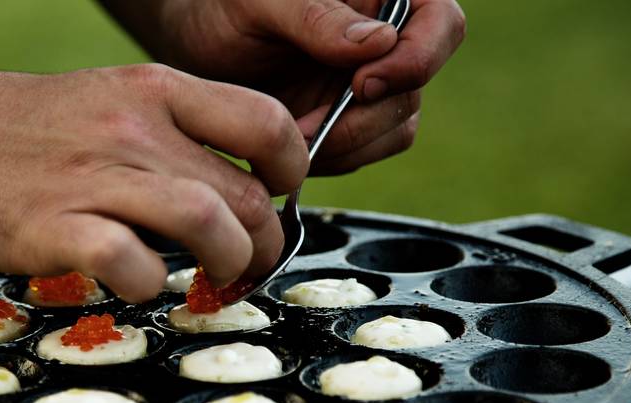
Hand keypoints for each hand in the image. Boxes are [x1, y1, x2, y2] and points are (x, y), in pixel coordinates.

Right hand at [0, 65, 308, 300]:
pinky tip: (141, 287)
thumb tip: (232, 188)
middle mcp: (132, 127)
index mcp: (152, 90)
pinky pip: (132, 262)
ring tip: (215, 282)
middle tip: (248, 266)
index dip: (293, 169)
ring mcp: (93, 176)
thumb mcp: (105, 100)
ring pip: (206, 220)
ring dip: (227, 264)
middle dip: (264, 243)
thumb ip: (170, 135)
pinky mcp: (52, 225)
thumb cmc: (21, 129)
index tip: (281, 199)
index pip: (264, 121)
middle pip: (243, 191)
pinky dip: (151, 286)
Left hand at [116, 0, 465, 173]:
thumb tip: (377, 43)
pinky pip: (364, 153)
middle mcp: (385, 41)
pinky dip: (332, 159)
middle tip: (303, 127)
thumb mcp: (260, 2)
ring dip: (345, 145)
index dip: (415, 60)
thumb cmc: (220, 6)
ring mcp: (370, 84)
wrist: (190, 45)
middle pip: (415, 90)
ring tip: (291, 136)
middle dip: (361, 119)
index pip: (441, 23)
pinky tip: (291, 147)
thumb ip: (316, 17)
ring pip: (396, 129)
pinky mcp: (349, 122)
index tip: (360, 84)